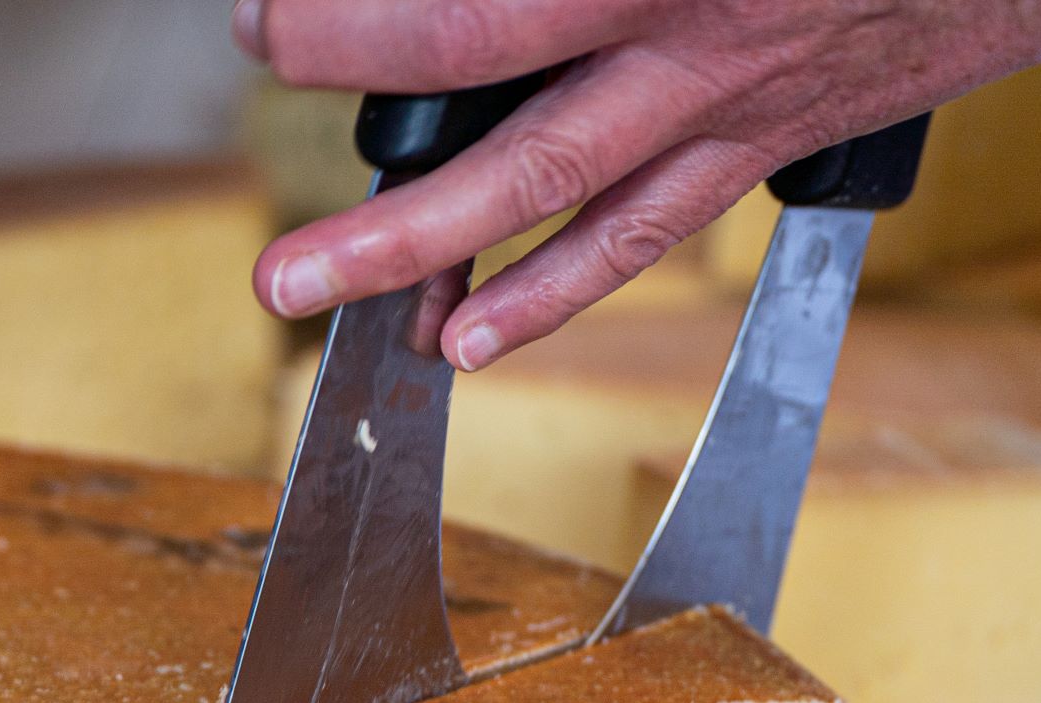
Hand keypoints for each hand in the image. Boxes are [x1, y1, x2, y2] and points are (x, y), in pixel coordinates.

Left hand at [233, 0, 1040, 366]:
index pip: (479, 6)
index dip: (355, 20)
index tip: (264, 21)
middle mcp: (703, 32)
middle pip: (498, 130)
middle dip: (371, 198)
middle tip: (274, 247)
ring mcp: (741, 97)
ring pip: (561, 204)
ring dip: (430, 267)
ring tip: (322, 306)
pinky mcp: (775, 133)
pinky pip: (651, 228)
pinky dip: (559, 288)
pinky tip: (478, 332)